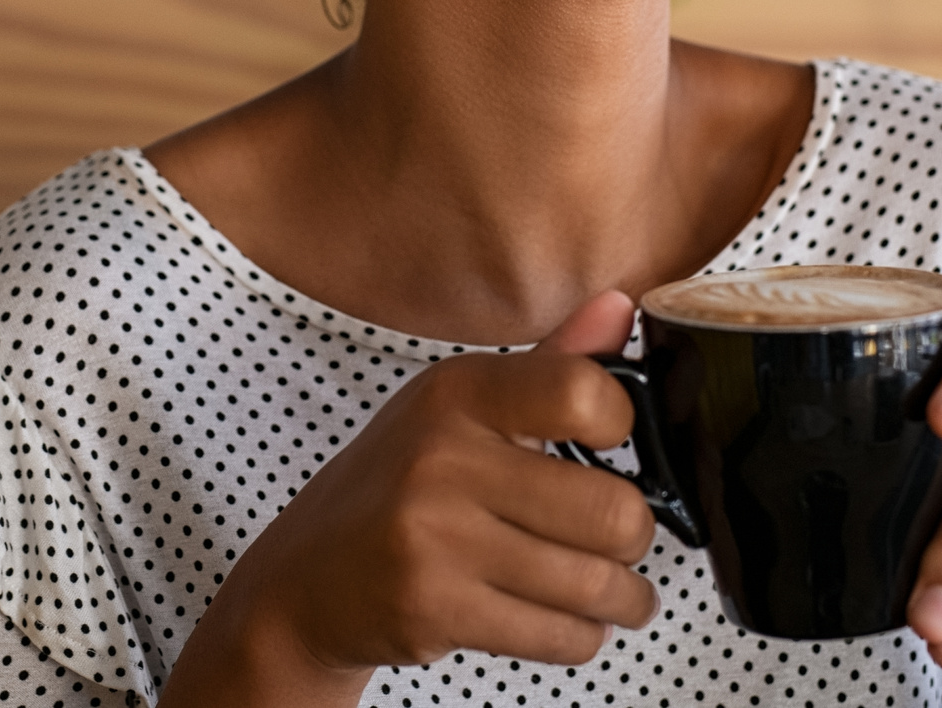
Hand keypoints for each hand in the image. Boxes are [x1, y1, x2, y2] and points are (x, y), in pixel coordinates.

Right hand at [158, 291, 661, 706]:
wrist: (306, 577)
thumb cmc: (398, 486)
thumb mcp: (459, 408)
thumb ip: (549, 364)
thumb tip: (622, 305)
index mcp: (457, 392)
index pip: (582, 392)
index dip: (621, 424)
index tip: (613, 447)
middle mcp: (442, 457)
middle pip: (610, 510)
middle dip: (634, 537)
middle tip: (622, 539)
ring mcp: (433, 536)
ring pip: (594, 584)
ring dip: (622, 598)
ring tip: (615, 591)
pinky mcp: (433, 608)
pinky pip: (559, 636)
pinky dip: (581, 636)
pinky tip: (568, 619)